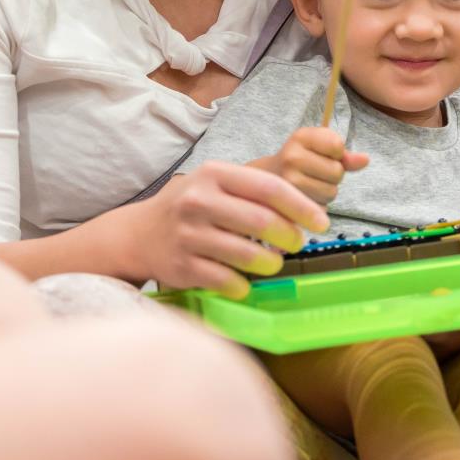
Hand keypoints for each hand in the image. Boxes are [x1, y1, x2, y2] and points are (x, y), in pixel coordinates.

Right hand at [131, 161, 328, 296]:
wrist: (138, 234)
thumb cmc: (190, 207)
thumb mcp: (215, 184)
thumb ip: (253, 193)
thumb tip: (303, 217)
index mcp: (213, 174)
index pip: (269, 187)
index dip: (302, 206)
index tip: (321, 222)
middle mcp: (198, 201)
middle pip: (263, 222)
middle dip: (290, 237)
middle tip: (296, 244)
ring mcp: (188, 235)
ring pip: (248, 255)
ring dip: (270, 263)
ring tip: (273, 263)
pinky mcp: (182, 266)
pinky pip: (227, 281)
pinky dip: (243, 285)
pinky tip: (244, 282)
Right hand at [274, 126, 368, 204]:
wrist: (266, 178)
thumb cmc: (300, 159)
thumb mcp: (318, 147)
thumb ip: (343, 154)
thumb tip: (365, 160)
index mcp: (300, 137)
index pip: (337, 145)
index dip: (337, 152)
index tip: (324, 153)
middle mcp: (291, 157)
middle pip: (337, 172)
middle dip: (333, 174)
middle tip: (316, 172)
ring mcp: (288, 183)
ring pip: (331, 192)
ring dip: (326, 191)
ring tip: (310, 184)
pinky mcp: (289, 205)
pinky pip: (322, 209)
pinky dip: (318, 205)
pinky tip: (305, 196)